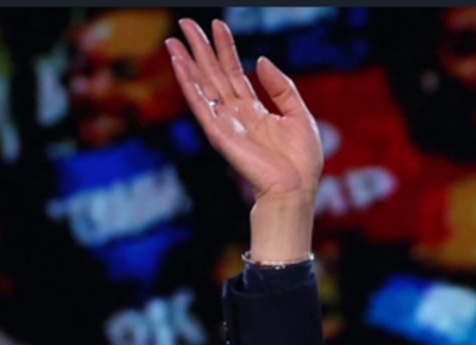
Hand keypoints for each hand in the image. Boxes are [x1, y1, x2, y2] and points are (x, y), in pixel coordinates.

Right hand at [166, 19, 321, 258]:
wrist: (295, 189)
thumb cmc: (301, 161)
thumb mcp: (300, 115)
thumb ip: (282, 87)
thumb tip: (260, 61)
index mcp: (254, 110)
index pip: (235, 72)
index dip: (226, 48)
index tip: (218, 25)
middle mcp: (236, 114)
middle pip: (214, 74)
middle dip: (201, 48)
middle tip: (186, 23)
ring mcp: (225, 123)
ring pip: (202, 85)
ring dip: (187, 62)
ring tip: (174, 39)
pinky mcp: (218, 133)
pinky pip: (199, 104)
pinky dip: (188, 83)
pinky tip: (179, 64)